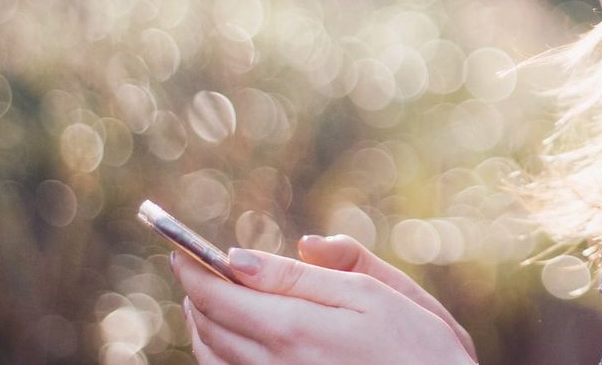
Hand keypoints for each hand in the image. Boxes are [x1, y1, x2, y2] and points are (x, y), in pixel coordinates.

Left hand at [173, 244, 476, 363]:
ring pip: (213, 357)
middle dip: (196, 293)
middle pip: (209, 326)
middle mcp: (274, 364)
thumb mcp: (376, 294)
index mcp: (294, 327)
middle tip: (192, 268)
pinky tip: (229, 340)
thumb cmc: (420, 347)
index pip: (219, 294)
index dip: (195, 268)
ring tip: (206, 300)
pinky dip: (217, 355)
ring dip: (202, 324)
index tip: (181, 249)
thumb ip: (313, 273)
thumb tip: (256, 253)